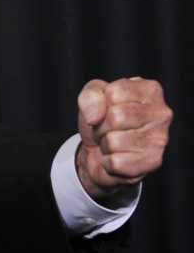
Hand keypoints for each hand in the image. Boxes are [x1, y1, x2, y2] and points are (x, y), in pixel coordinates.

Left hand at [76, 78, 172, 203]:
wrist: (97, 151)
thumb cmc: (101, 119)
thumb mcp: (92, 97)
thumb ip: (90, 96)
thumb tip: (94, 117)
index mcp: (150, 90)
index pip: (114, 93)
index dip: (101, 104)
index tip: (106, 109)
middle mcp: (161, 114)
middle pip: (116, 117)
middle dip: (101, 125)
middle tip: (107, 128)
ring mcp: (160, 139)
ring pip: (113, 141)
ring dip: (104, 144)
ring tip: (113, 141)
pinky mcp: (153, 162)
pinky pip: (115, 162)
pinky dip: (107, 161)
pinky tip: (118, 156)